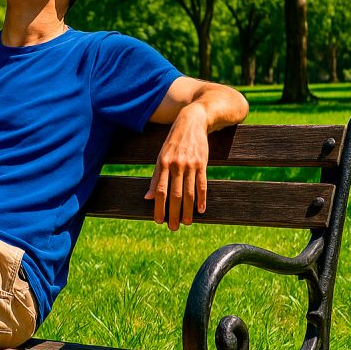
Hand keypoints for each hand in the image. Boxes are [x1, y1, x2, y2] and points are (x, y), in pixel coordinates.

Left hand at [144, 106, 208, 230]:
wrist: (192, 122)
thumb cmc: (173, 142)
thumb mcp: (160, 156)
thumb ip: (155, 177)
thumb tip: (148, 197)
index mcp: (162, 164)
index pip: (159, 190)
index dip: (158, 207)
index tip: (158, 220)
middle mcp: (176, 165)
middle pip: (174, 195)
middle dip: (173, 213)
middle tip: (173, 227)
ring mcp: (190, 164)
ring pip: (189, 192)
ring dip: (188, 210)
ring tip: (187, 223)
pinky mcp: (202, 162)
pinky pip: (202, 184)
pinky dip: (202, 198)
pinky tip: (201, 210)